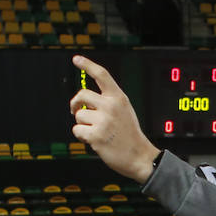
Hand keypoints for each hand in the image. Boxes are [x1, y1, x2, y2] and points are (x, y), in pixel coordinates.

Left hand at [70, 56, 161, 182]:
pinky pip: (77, 130)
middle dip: (75, 103)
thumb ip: (108, 102)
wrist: (139, 156)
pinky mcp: (95, 136)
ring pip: (78, 115)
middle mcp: (111, 107)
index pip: (102, 75)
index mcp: (119, 98)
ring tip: (96, 131)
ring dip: (82, 124)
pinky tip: (95, 140)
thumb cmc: (129, 135)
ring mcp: (103, 121)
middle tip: (76, 110)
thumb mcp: (124, 111)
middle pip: (82, 95)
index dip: (87, 65)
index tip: (76, 59)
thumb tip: (83, 100)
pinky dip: (82, 136)